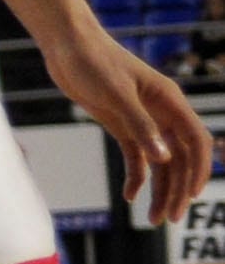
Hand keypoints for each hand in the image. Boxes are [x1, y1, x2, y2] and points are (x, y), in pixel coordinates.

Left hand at [44, 28, 212, 226]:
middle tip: (169, 218)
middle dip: (178, 189)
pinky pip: (137, 156)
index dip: (198, 170)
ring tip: (153, 219)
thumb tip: (164, 158)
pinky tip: (130, 196)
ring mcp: (142, 120)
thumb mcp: (115, 93)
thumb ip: (139, 125)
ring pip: (160, 161)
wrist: (66, 44)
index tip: (191, 196)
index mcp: (170, 102)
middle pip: (180, 157)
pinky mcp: (121, 124)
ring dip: (160, 189)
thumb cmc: (93, 61)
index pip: (196, 141)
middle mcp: (162, 113)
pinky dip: (137, 176)